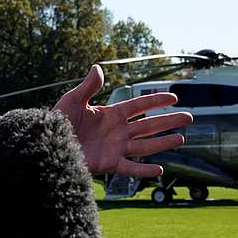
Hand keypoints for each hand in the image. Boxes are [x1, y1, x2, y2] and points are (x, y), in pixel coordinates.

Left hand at [53, 65, 190, 177]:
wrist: (48, 145)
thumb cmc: (57, 122)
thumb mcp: (73, 101)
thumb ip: (88, 86)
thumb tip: (98, 67)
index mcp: (110, 114)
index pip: (139, 106)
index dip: (156, 101)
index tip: (174, 96)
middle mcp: (117, 131)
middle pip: (149, 125)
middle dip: (169, 121)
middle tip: (189, 117)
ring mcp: (115, 148)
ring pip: (146, 145)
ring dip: (163, 142)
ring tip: (182, 138)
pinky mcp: (109, 164)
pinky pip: (131, 168)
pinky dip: (144, 171)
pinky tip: (160, 170)